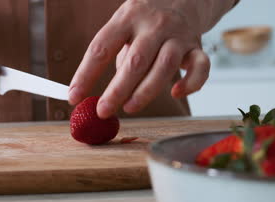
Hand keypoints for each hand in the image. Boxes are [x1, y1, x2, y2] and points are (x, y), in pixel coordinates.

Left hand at [69, 0, 213, 118]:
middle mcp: (154, 24)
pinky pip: (200, 68)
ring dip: (146, 92)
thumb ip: (112, 58)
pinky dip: (191, 84)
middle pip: (135, 60)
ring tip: (129, 107)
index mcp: (127, 17)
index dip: (85, 74)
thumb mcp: (123, 28)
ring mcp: (178, 35)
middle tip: (102, 110)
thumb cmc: (144, 23)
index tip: (74, 97)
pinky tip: (176, 93)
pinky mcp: (197, 47)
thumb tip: (94, 96)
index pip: (101, 48)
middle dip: (117, 90)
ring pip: (164, 66)